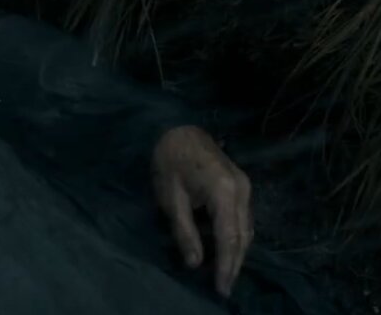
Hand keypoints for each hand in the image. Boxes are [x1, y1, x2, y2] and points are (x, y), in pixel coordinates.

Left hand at [151, 125, 253, 296]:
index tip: (221, 288)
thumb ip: (184, 231)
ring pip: (247, 228)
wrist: (178, 128)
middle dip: (235, 264)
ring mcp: (246, 186)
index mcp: (224, 191)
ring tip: (225, 274)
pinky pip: (244, 218)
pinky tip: (226, 250)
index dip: (226, 265)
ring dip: (238, 252)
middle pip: (243, 236)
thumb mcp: (170, 198)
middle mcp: (242, 190)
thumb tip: (195, 263)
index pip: (229, 237)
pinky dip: (236, 237)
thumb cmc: (168, 160)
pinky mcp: (242, 185)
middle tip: (224, 288)